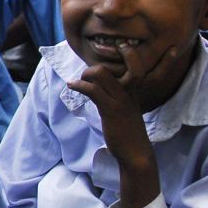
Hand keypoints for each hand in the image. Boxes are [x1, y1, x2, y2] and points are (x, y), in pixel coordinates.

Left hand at [66, 45, 176, 207]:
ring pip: (101, 73)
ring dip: (85, 74)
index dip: (123, 54)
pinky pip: (92, 90)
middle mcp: (130, 91)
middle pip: (114, 63)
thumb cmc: (128, 131)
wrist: (136, 153)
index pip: (135, 63)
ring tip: (78, 81)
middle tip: (86, 76)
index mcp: (135, 89)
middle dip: (94, 65)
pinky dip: (79, 85)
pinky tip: (72, 86)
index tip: (107, 57)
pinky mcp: (111, 110)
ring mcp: (121, 99)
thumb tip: (100, 85)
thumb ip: (118, 95)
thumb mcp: (126, 108)